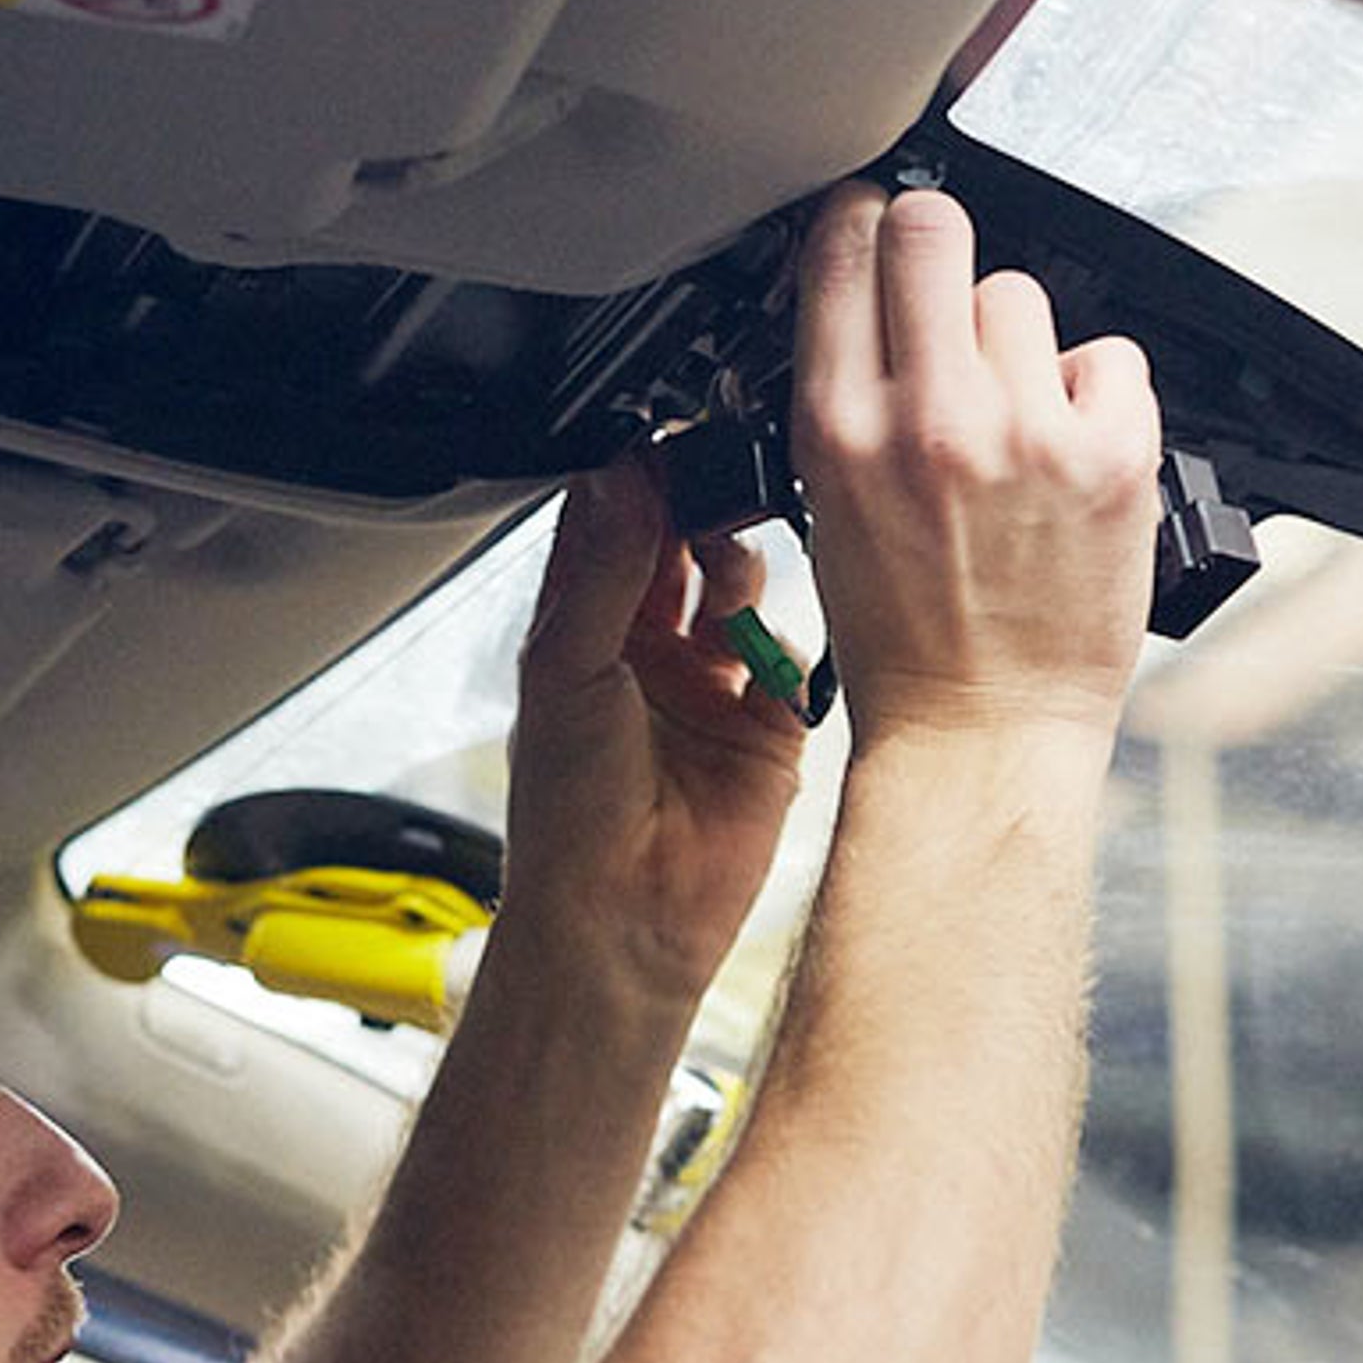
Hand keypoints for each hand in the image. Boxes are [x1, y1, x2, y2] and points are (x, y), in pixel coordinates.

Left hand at [498, 455, 809, 1007]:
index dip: (640, 479)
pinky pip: (794, 659)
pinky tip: (770, 644)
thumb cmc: (567, 818)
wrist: (622, 918)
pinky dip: (792, 640)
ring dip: (743, 565)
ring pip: (742, 586)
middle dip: (703, 507)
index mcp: (582, 628)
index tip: (668, 444)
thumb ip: (603, 570)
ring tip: (733, 568)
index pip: (613, 523)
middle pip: (685, 541)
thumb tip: (622, 476)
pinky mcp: (767, 727)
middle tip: (718, 483)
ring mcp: (710, 684)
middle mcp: (646, 648)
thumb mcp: (569, 668)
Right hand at [786, 184, 1161, 742]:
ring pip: (1021, 295)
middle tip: (947, 300)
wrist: (980, 731)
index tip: (875, 228)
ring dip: (1018, 343)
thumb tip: (868, 302)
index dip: (863, 222)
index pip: (844, 246)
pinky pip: (1108, 356)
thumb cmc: (903, 641)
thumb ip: (845, 397)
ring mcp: (1025, 434)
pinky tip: (1069, 449)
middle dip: (937, 246)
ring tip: (1012, 418)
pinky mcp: (1112, 458)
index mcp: (840, 429)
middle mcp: (929, 419)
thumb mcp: (826, 507)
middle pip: (934, 229)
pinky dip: (1094, 392)